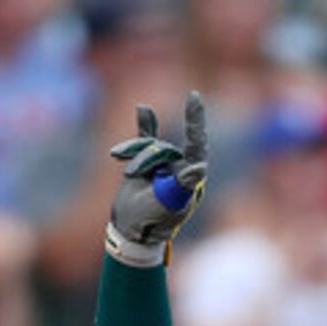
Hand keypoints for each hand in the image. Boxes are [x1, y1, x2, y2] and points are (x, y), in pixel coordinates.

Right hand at [105, 92, 207, 265]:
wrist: (132, 228)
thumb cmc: (155, 219)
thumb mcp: (168, 202)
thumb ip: (182, 182)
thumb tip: (199, 166)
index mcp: (192, 177)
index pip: (197, 143)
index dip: (195, 120)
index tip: (193, 96)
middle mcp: (180, 167)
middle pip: (163, 149)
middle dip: (145, 158)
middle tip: (129, 175)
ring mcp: (163, 163)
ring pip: (147, 147)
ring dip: (135, 158)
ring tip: (127, 175)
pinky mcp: (147, 162)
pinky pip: (146, 139)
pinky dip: (145, 125)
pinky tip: (143, 109)